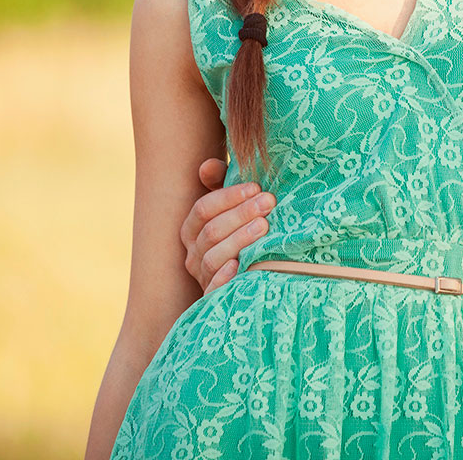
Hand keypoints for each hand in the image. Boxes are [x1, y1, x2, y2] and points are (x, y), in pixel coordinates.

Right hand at [179, 158, 275, 292]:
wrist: (250, 278)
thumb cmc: (242, 233)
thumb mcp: (233, 208)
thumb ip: (220, 184)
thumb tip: (207, 166)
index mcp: (193, 229)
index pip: (203, 209)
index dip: (229, 196)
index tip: (256, 187)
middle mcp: (193, 253)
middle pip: (212, 231)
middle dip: (241, 214)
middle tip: (269, 202)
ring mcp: (202, 276)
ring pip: (214, 257)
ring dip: (239, 240)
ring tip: (264, 227)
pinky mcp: (213, 298)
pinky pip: (213, 289)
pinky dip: (224, 278)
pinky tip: (239, 266)